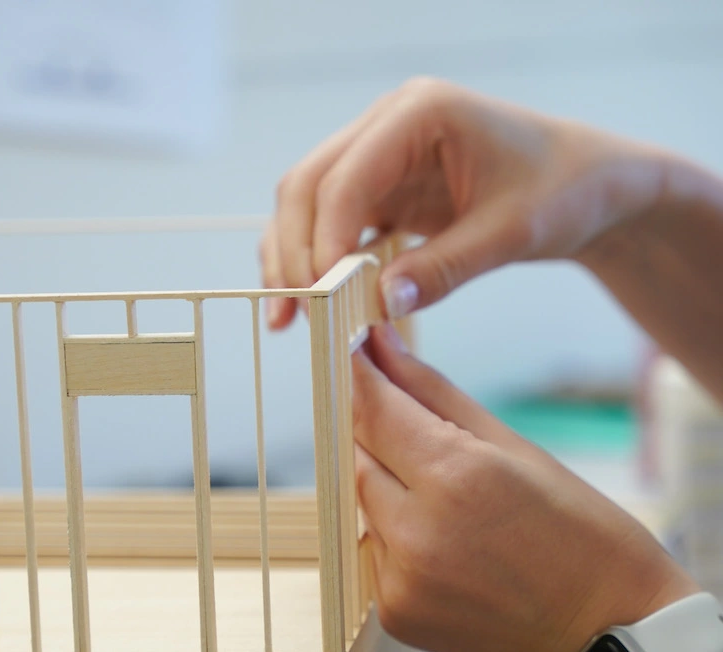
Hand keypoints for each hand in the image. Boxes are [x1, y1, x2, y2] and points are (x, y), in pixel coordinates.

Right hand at [261, 77, 666, 328]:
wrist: (584, 184)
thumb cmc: (561, 191)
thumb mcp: (512, 233)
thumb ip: (446, 267)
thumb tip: (382, 304)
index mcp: (419, 113)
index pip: (346, 177)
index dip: (324, 239)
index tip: (322, 298)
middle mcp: (387, 126)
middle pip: (308, 185)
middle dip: (293, 251)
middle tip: (295, 314)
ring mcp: (380, 157)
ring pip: (308, 204)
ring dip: (291, 258)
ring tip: (287, 318)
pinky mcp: (383, 189)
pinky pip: (332, 224)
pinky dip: (316, 261)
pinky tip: (310, 302)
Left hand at [353, 324, 696, 651]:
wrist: (611, 637)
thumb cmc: (582, 535)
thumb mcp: (515, 448)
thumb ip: (436, 395)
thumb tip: (384, 349)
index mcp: (456, 478)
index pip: (375, 410)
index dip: (360, 375)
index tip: (355, 352)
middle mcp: (417, 532)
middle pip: (358, 456)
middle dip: (373, 429)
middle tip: (399, 413)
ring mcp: (400, 580)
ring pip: (361, 502)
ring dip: (384, 481)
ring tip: (436, 484)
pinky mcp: (394, 613)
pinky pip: (372, 549)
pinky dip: (391, 529)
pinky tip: (437, 531)